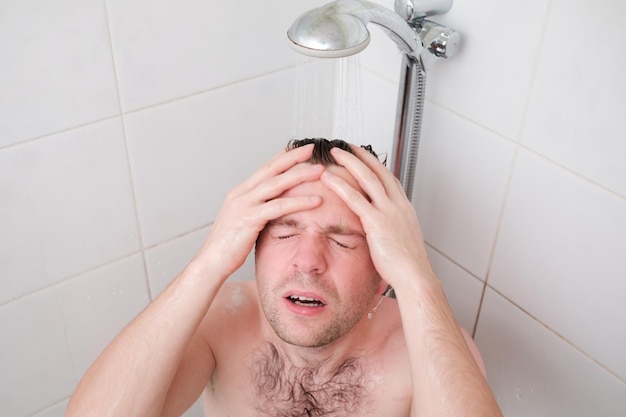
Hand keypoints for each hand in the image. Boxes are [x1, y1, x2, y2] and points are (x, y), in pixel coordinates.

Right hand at [195, 144, 322, 280]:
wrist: (210, 262)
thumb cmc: (228, 247)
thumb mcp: (244, 223)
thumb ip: (258, 212)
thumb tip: (275, 210)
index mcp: (240, 193)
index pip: (265, 169)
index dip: (283, 157)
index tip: (299, 149)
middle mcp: (241, 194)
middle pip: (271, 169)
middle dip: (293, 157)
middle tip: (312, 148)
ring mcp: (244, 205)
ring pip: (277, 184)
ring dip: (300, 175)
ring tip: (320, 171)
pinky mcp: (249, 219)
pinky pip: (279, 207)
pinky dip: (299, 202)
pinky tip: (316, 201)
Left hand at [320, 146, 434, 288]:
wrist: (415, 277)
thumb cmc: (407, 266)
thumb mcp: (400, 240)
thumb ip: (390, 229)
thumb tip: (382, 230)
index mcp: (404, 209)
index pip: (388, 178)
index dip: (373, 164)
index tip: (362, 156)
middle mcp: (398, 205)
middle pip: (378, 171)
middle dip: (360, 156)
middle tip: (346, 146)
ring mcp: (389, 212)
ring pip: (367, 178)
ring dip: (349, 162)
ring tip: (335, 153)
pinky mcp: (377, 222)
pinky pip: (356, 199)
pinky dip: (341, 185)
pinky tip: (328, 178)